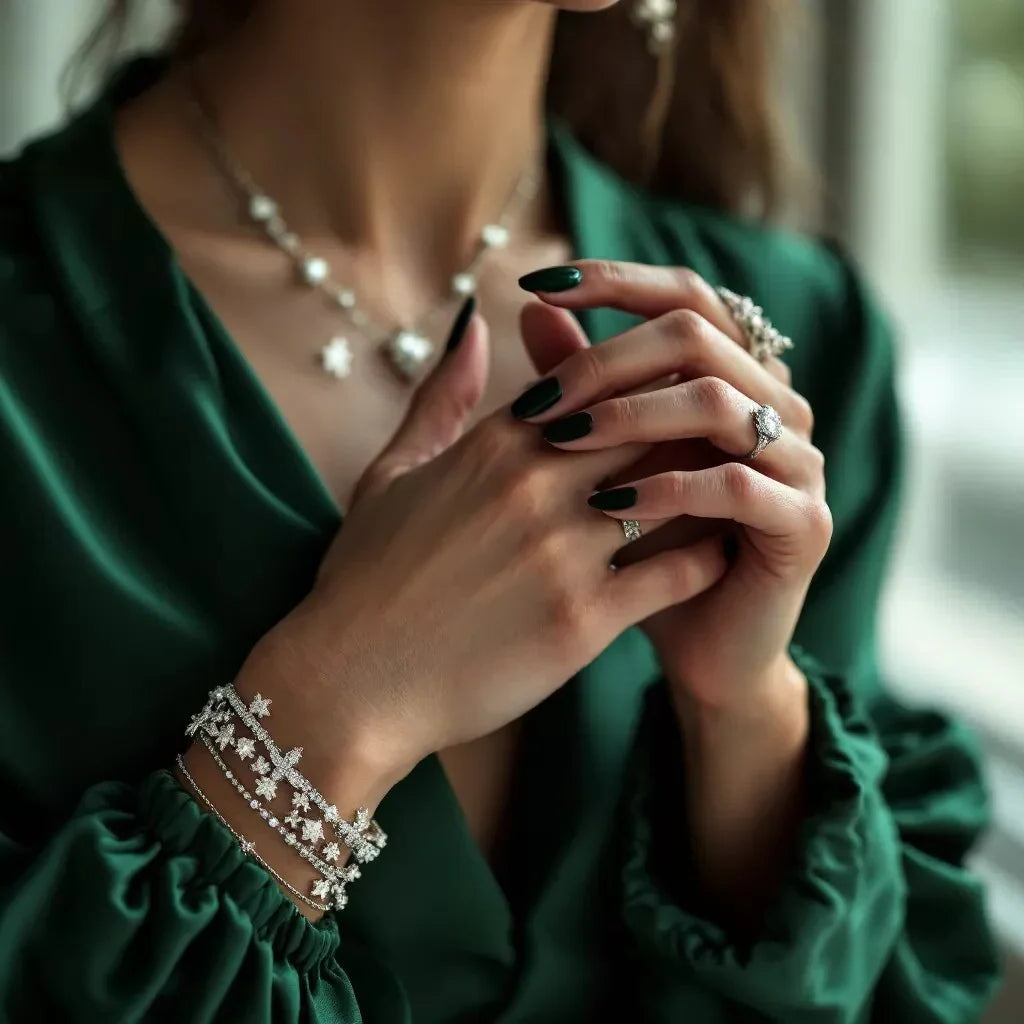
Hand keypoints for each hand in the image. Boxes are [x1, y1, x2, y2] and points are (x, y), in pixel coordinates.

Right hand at [237, 307, 726, 798]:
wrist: (351, 684)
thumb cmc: (365, 579)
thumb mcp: (390, 472)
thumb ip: (440, 395)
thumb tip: (474, 323)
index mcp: (494, 445)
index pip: (596, 384)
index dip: (640, 383)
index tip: (671, 388)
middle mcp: (535, 485)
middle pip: (647, 423)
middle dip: (687, 421)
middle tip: (724, 426)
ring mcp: (563, 551)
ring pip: (675, 488)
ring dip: (710, 481)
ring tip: (737, 480)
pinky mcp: (585, 619)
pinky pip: (677, 570)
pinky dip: (707, 555)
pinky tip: (721, 549)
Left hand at [516, 261, 829, 716]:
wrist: (698, 646)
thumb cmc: (644, 549)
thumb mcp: (605, 461)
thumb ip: (582, 385)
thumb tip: (534, 309)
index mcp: (735, 374)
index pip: (682, 295)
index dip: (612, 281)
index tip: (536, 284)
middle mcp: (776, 402)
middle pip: (695, 334)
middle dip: (606, 357)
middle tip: (540, 396)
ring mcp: (799, 460)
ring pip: (718, 401)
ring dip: (632, 415)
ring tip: (562, 440)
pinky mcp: (804, 523)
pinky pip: (736, 485)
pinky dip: (668, 488)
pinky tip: (607, 506)